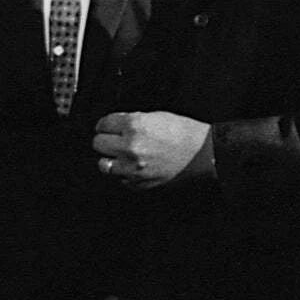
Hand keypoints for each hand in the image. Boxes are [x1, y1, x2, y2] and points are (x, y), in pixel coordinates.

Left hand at [92, 111, 210, 188]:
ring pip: (103, 164)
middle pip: (98, 144)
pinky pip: (119, 178)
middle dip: (104, 139)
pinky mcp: (138, 183)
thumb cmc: (183, 133)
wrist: (202, 154)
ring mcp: (133, 168)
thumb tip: (115, 126)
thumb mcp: (156, 116)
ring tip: (119, 155)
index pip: (103, 124)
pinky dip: (123, 172)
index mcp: (134, 125)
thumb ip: (132, 121)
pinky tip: (133, 166)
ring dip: (110, 158)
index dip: (105, 124)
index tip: (106, 126)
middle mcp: (130, 147)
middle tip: (112, 139)